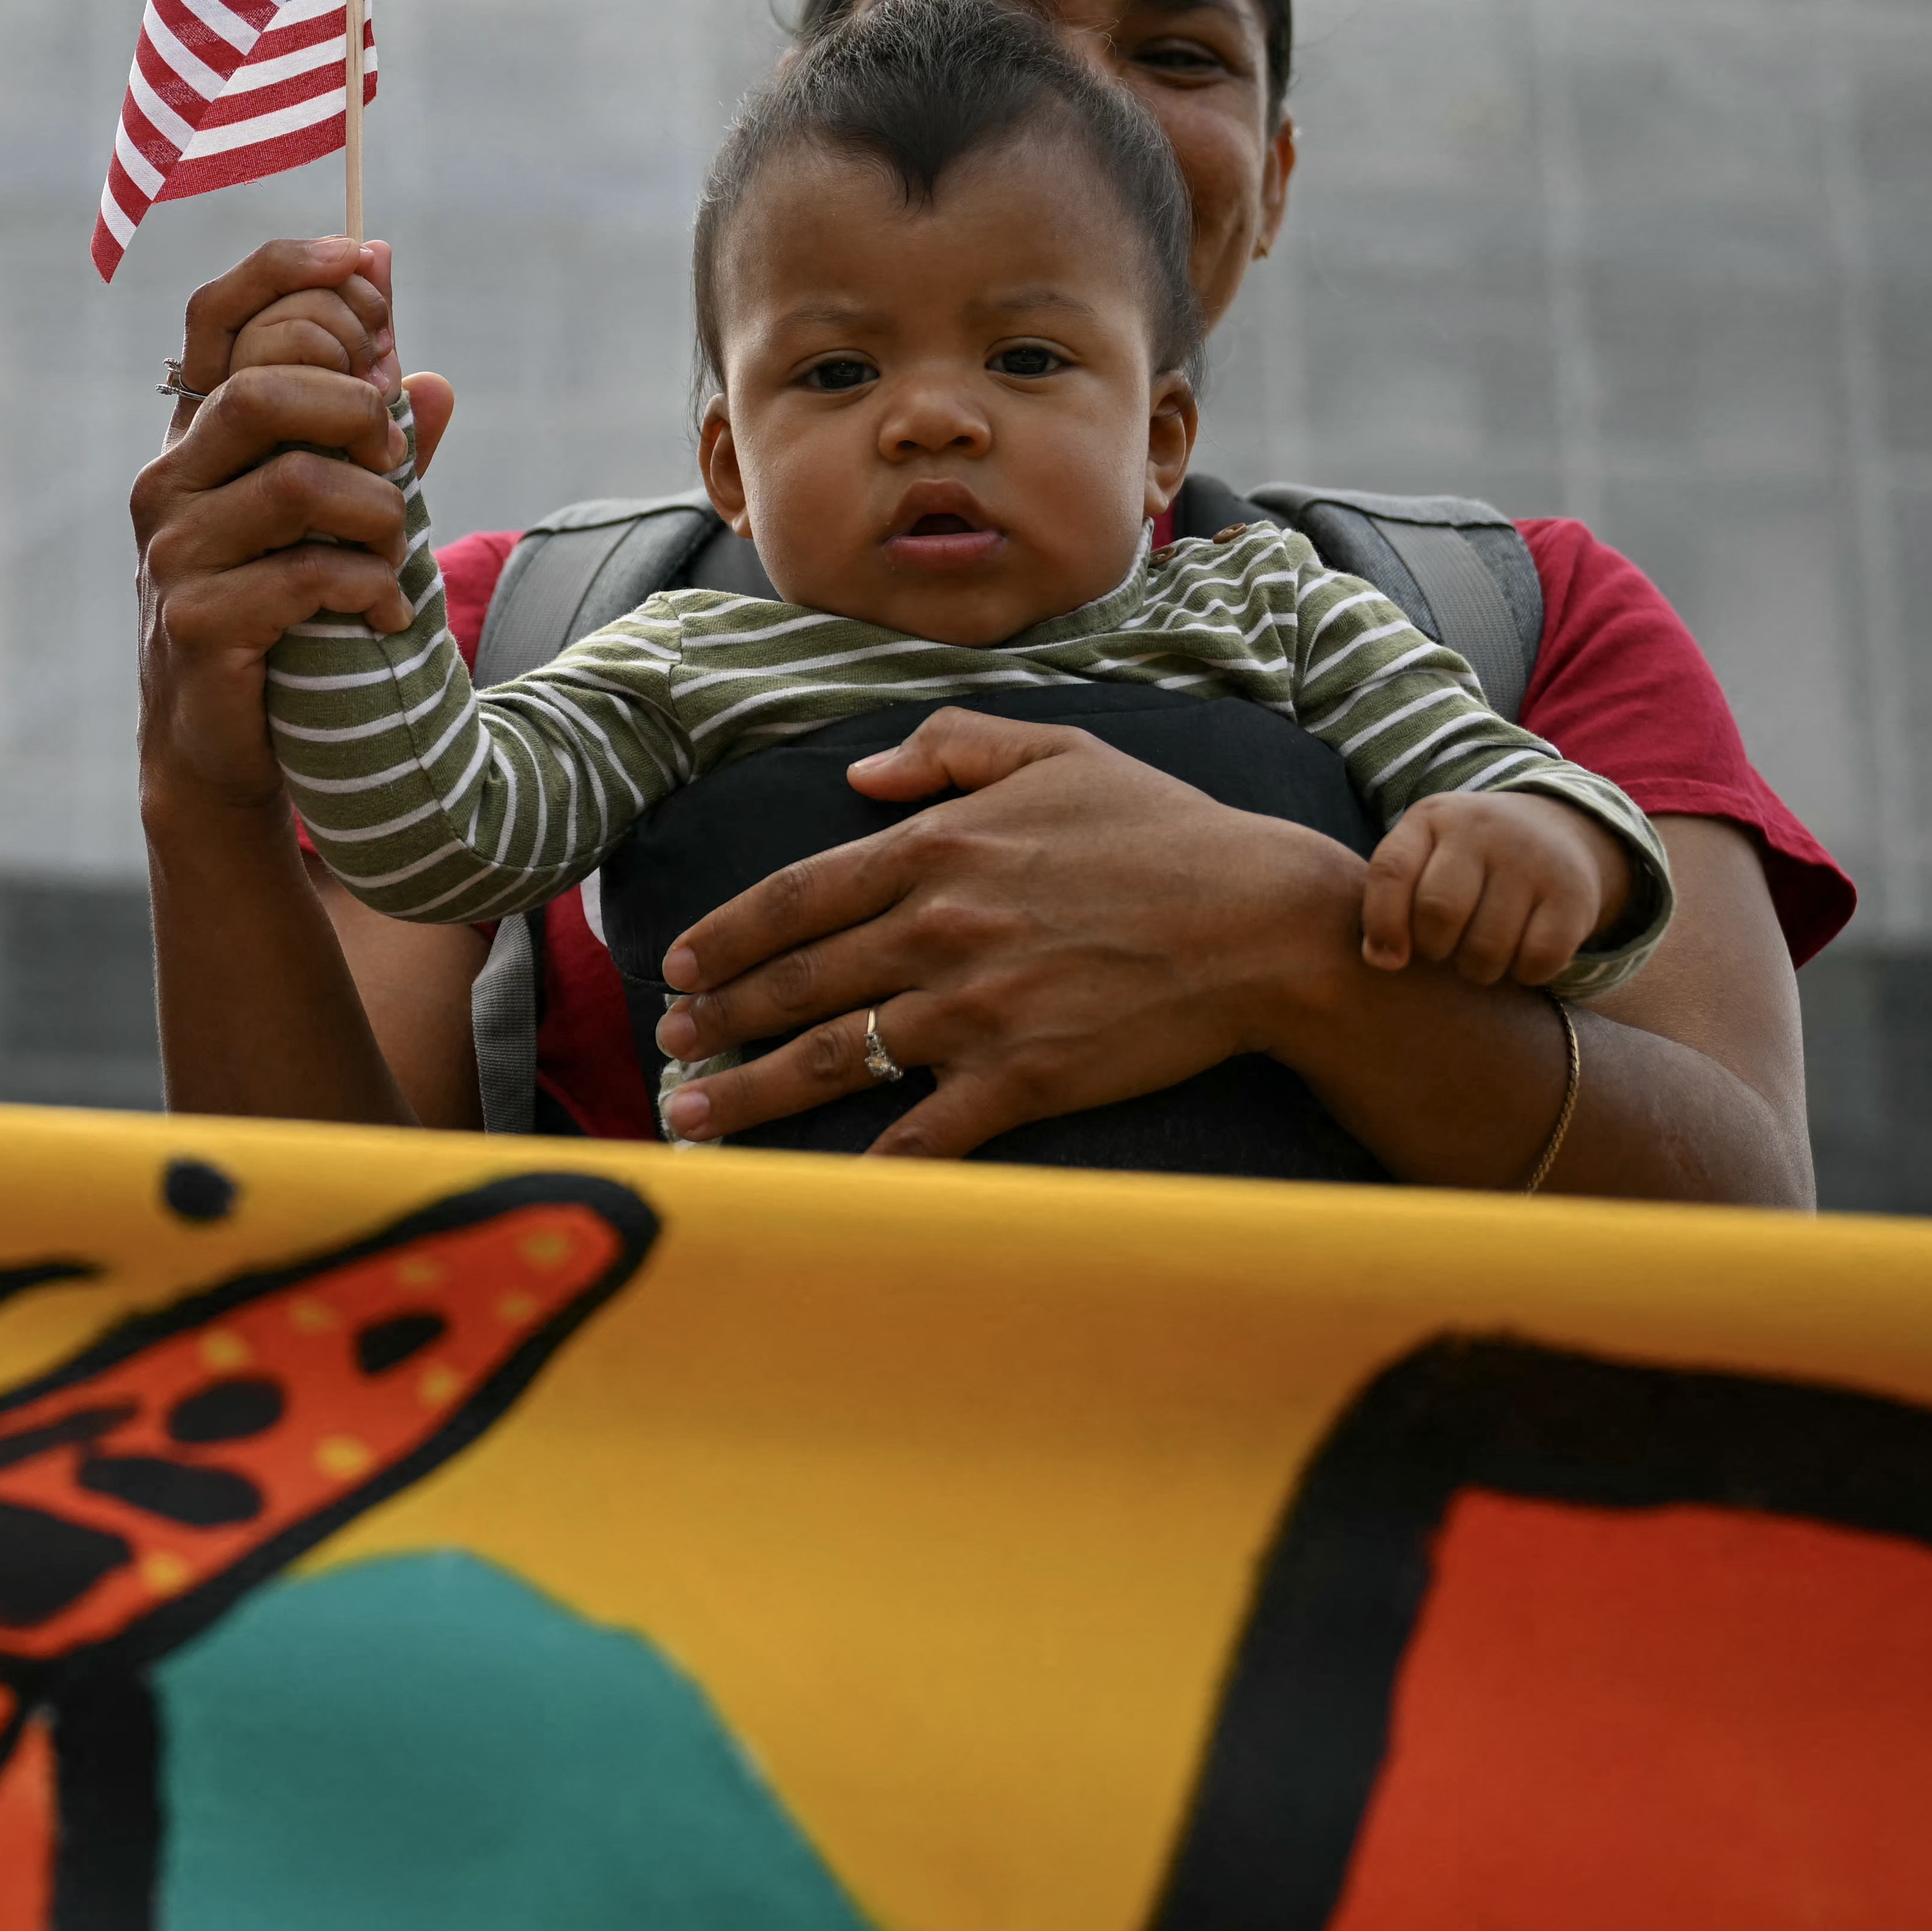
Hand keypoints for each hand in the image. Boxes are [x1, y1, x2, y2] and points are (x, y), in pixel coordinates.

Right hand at [134, 240, 457, 820]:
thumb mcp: (331, 520)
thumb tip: (433, 376)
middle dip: (357, 407)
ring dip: (380, 509)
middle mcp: (170, 479)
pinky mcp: (196, 620)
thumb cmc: (283, 615)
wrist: (224, 746)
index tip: (371, 268)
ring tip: (400, 550)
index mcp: (197, 436)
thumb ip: (372, 452)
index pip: (218, 315)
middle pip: (262, 389)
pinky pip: (306, 576)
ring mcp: (174, 550)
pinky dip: (369, 588)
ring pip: (297, 482)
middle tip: (397, 454)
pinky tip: (385, 615)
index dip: (293, 273)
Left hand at [649, 706, 1363, 1158]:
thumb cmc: (1163, 832)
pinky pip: (924, 1133)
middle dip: (718, 1023)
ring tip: (694, 1117)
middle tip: (670, 1050)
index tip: (681, 967)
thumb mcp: (1056, 751)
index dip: (727, 936)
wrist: (1262, 922)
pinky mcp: (1024, 1079)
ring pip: (835, 1059)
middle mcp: (940, 929)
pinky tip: (817, 1184)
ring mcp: (978, 1009)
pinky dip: (867, 1164)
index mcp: (938, 847)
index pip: (796, 895)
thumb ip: (949, 746)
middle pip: (797, 985)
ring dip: (753, 1094)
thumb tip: (860, 772)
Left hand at [1364, 789, 1629, 986]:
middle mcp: (1482, 828)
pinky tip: (1520, 958)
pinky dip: (1523, 974)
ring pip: (1487, 947)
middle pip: (1439, 913)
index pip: (1391, 870)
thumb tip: (1380, 961)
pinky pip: (1537, 960)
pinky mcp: (1573, 895)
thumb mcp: (1424, 856)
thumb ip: (1390, 900)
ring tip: (1480, 955)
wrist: (1556, 833)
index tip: (1387, 960)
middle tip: (1445, 949)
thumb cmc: (1467, 861)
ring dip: (1477, 969)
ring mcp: (1532, 858)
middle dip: (1435, 949)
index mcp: (1432, 818)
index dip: (1382, 924)